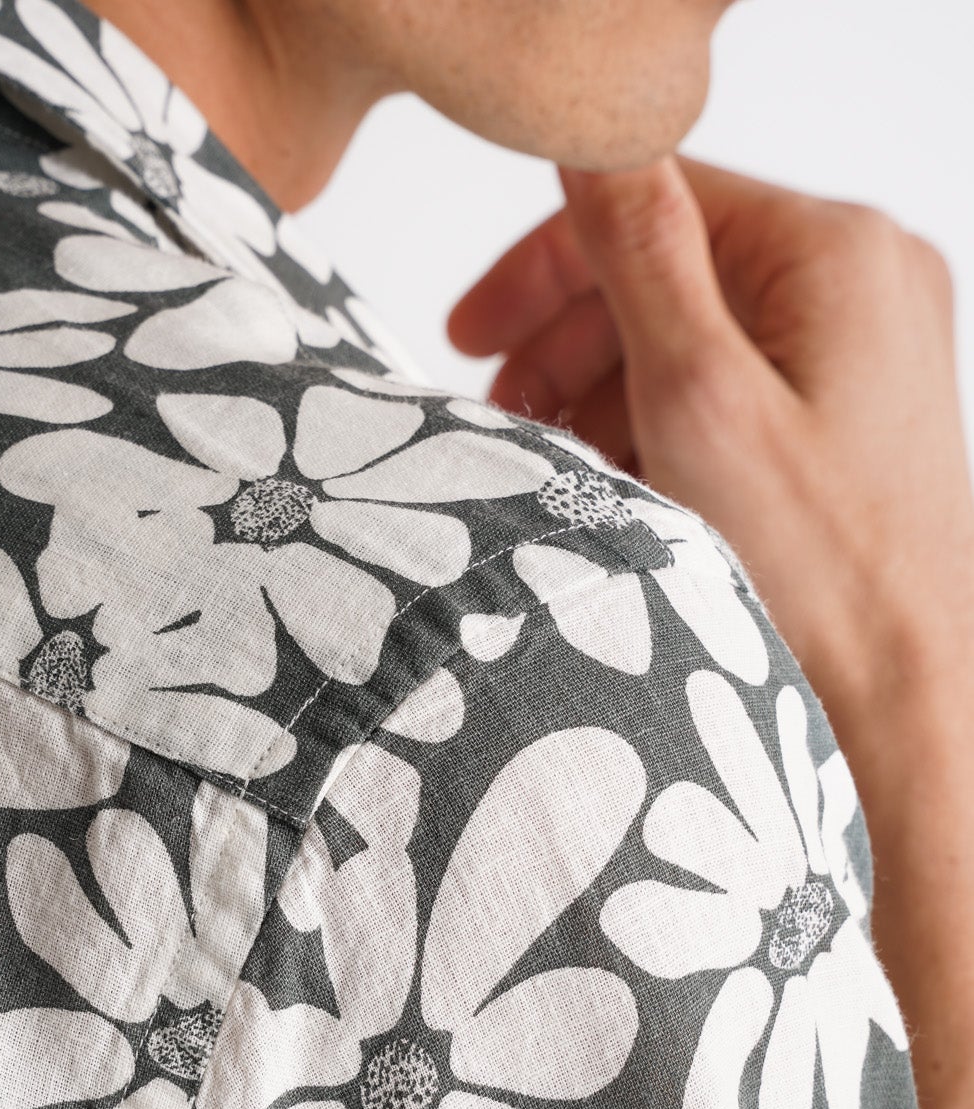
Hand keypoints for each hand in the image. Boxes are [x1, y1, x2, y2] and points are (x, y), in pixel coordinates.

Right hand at [446, 157, 973, 750]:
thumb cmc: (821, 576)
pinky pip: (725, 394)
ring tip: (553, 470)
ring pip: (689, 338)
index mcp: (837, 254)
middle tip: (504, 420)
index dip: (546, 267)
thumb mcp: (699, 399)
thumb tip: (589, 139)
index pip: (658, 197)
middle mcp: (862, 287)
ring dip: (601, 395)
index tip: (469, 337)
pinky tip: (612, 490)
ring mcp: (860, 356)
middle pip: (669, 270)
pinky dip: (654, 431)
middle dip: (568, 344)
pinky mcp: (845, 423)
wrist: (904, 705)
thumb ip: (638, 256)